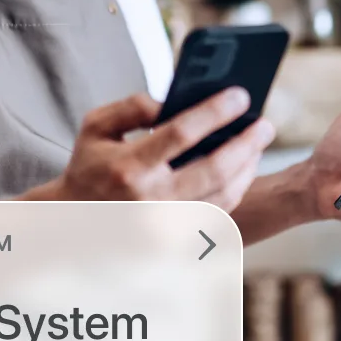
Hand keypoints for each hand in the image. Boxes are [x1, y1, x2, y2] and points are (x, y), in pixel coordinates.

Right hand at [45, 88, 275, 210]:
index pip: (182, 133)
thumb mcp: (96, 125)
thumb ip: (132, 106)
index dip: (215, 111)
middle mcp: (150, 202)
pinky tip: (242, 169)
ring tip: (257, 144)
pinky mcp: (175, 245)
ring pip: (223, 197)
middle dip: (246, 143)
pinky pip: (217, 216)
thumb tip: (172, 100)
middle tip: (264, 125)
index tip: (240, 95)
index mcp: (128, 167)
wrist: (76, 221)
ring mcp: (165, 229)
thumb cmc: (91, 165)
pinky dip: (235, 191)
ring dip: (247, 168)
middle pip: (214, 169)